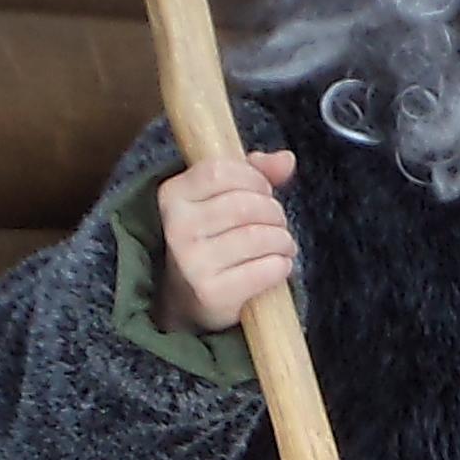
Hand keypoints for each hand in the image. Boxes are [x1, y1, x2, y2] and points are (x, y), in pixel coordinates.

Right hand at [154, 149, 299, 332]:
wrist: (187, 300)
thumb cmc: (210, 241)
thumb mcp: (220, 200)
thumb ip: (252, 174)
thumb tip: (286, 159)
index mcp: (172, 196)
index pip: (221, 171)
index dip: (254, 178)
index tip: (264, 192)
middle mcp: (177, 228)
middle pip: (244, 204)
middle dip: (274, 212)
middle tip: (278, 224)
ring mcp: (192, 262)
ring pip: (258, 236)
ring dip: (282, 240)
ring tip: (283, 245)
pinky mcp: (211, 293)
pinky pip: (264, 270)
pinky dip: (281, 266)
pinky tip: (279, 265)